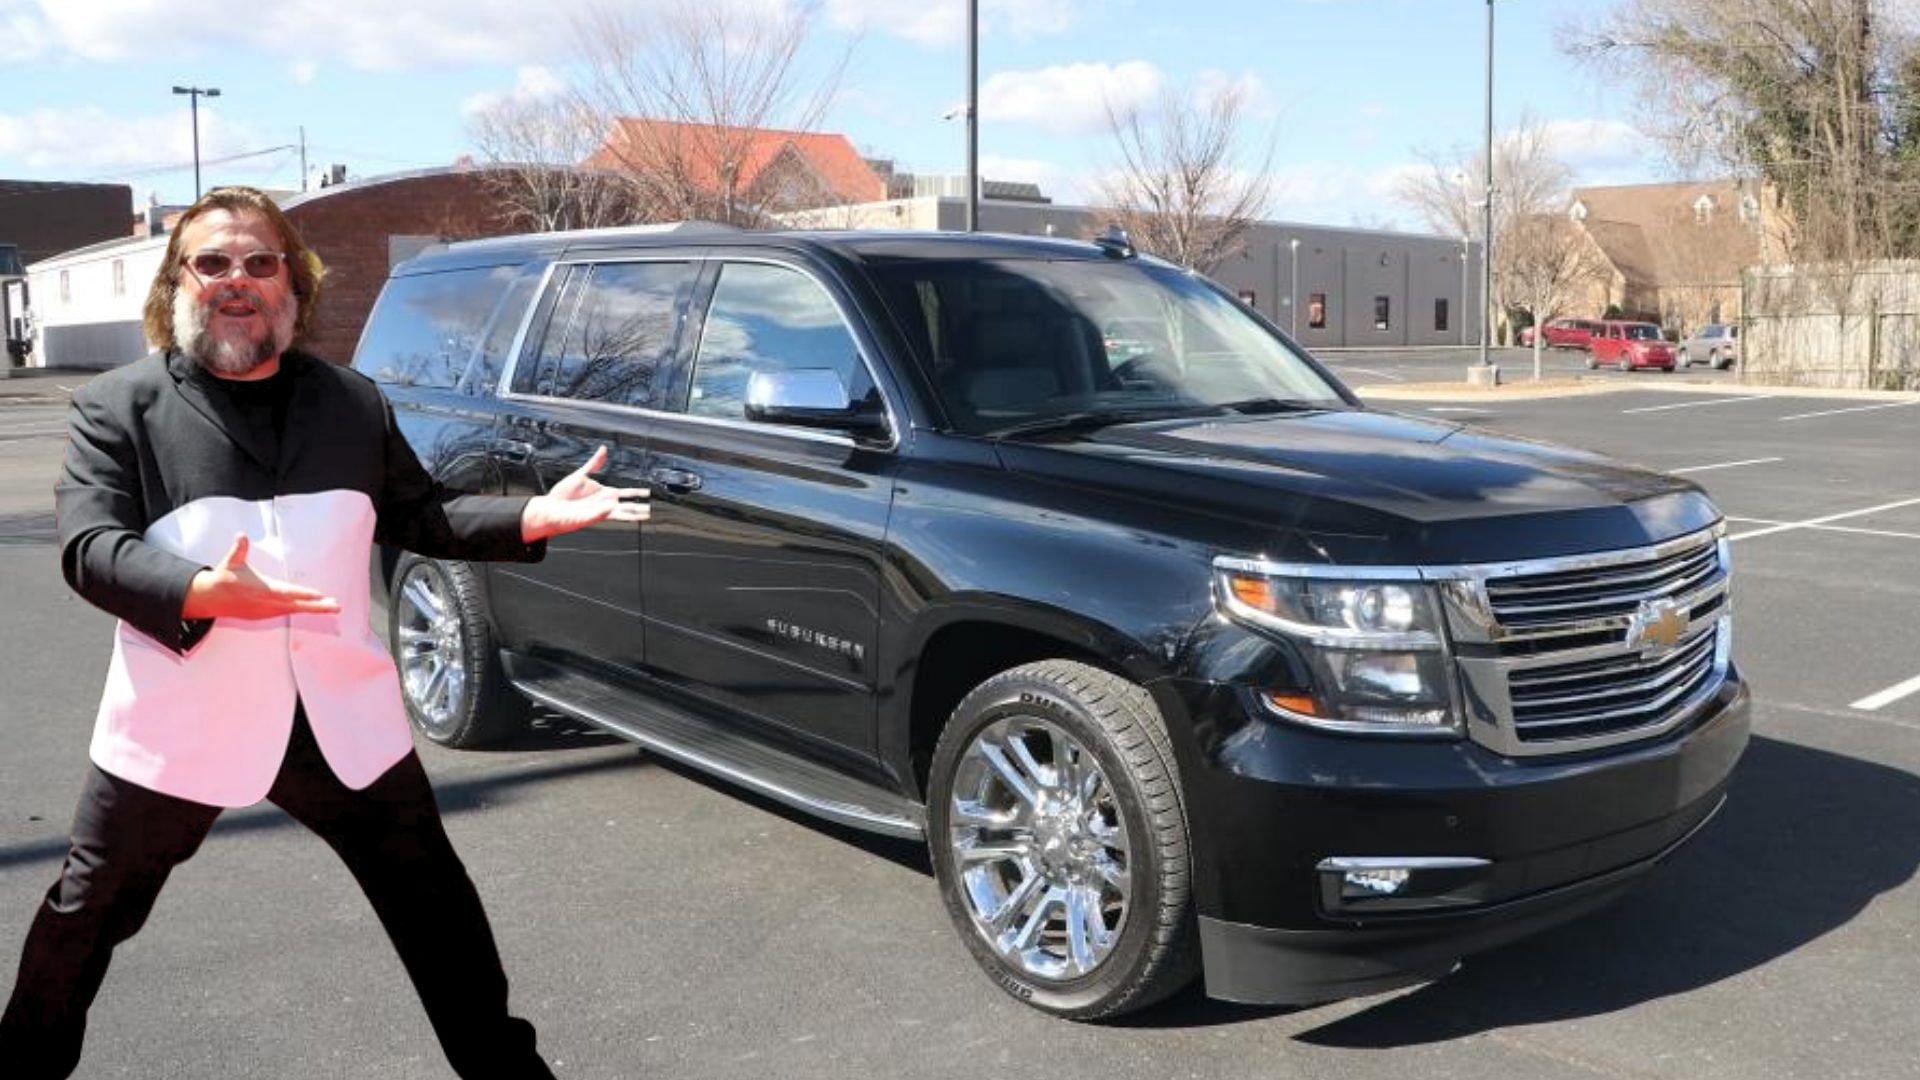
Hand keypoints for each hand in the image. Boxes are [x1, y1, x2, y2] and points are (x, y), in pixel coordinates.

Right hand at [182, 534, 342, 620]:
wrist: (210, 599)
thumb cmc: (224, 577)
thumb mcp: (230, 561)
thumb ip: (239, 549)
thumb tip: (241, 535)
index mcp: (260, 589)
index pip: (285, 592)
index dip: (302, 594)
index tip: (319, 595)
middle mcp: (266, 603)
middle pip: (296, 606)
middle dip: (317, 606)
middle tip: (336, 606)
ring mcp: (266, 611)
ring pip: (294, 610)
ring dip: (314, 609)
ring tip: (334, 607)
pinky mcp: (266, 615)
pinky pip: (288, 613)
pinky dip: (302, 610)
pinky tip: (317, 608)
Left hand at [521, 445, 650, 542]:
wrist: (550, 508)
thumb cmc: (563, 494)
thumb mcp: (580, 475)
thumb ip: (594, 463)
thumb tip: (603, 449)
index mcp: (605, 493)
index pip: (626, 493)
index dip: (637, 493)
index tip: (648, 493)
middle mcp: (604, 504)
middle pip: (626, 506)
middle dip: (638, 508)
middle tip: (650, 510)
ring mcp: (598, 512)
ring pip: (619, 514)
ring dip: (630, 514)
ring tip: (643, 515)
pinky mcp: (588, 518)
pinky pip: (600, 514)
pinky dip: (605, 511)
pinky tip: (612, 508)